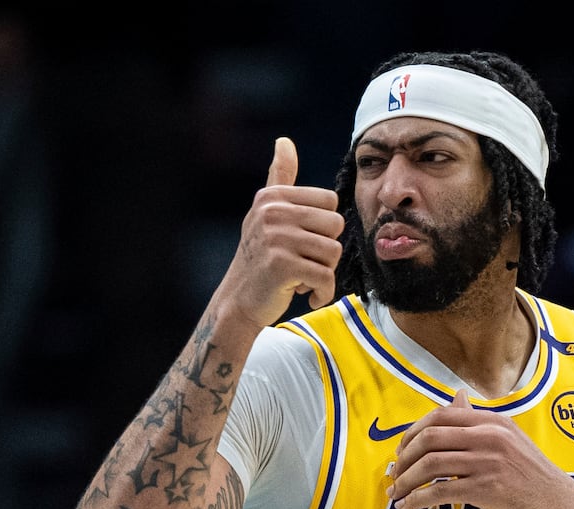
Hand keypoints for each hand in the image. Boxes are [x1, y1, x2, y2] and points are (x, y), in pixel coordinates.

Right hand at [215, 137, 344, 330]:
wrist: (238, 302)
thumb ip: (280, 178)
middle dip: (326, 251)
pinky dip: (322, 292)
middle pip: (336, 225)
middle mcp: (272, 212)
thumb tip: (284, 141)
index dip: (324, 228)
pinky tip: (307, 296)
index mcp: (273, 196)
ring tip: (303, 278)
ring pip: (333, 252)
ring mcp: (276, 238)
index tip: (303, 243)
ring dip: (324, 273)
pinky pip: (326, 276)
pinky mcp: (282, 265)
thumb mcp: (266, 213)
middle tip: (304, 263)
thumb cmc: (259, 258)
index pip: (331, 202)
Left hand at [388, 390, 573, 508]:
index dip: (412, 432)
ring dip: (405, 481)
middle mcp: (490, 436)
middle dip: (403, 457)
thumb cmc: (534, 477)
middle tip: (393, 475)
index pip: (440, 415)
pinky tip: (408, 508)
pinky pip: (440, 491)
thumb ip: (479, 420)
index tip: (401, 452)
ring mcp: (489, 461)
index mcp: (493, 421)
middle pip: (429, 437)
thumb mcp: (509, 440)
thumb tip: (456, 395)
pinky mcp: (488, 489)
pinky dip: (417, 500)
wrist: (565, 508)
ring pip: (430, 464)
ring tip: (395, 494)